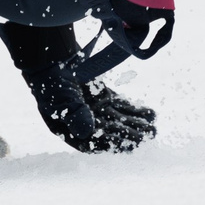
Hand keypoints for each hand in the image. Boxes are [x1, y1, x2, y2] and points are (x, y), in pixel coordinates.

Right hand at [0, 21, 156, 153]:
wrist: (51, 59)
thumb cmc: (50, 82)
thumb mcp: (60, 99)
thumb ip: (74, 114)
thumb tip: (88, 133)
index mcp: (69, 130)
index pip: (92, 143)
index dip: (110, 145)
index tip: (127, 145)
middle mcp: (84, 124)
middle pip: (110, 133)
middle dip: (128, 135)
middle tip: (146, 136)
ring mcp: (95, 111)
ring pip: (119, 121)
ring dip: (136, 125)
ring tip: (153, 129)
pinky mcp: (104, 98)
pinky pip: (122, 107)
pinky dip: (135, 111)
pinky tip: (150, 115)